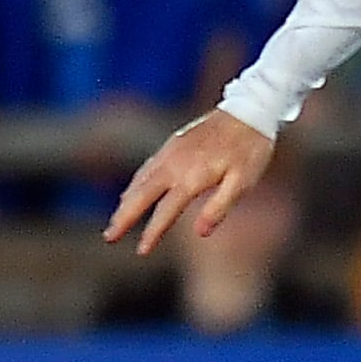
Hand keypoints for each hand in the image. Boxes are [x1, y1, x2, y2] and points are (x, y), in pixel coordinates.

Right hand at [105, 106, 277, 255]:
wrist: (251, 109)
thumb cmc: (251, 150)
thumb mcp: (243, 182)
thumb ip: (219, 207)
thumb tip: (199, 233)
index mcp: (192, 177)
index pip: (165, 211)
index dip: (152, 233)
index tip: (141, 251)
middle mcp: (175, 163)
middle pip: (142, 195)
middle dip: (124, 217)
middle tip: (109, 236)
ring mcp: (171, 151)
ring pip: (141, 179)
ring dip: (126, 201)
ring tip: (117, 220)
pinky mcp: (173, 142)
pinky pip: (147, 166)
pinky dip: (136, 183)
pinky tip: (133, 191)